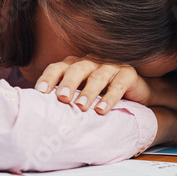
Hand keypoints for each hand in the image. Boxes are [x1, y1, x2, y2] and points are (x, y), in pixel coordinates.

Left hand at [35, 56, 151, 113]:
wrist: (136, 93)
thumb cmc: (102, 94)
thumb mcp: (81, 95)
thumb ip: (66, 99)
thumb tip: (42, 114)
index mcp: (75, 65)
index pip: (58, 68)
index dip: (48, 78)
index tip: (40, 92)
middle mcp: (91, 62)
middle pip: (77, 69)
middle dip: (68, 83)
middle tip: (62, 98)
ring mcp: (111, 66)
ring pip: (97, 77)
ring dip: (88, 92)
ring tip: (81, 107)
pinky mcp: (128, 73)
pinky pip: (118, 85)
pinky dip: (110, 98)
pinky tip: (102, 109)